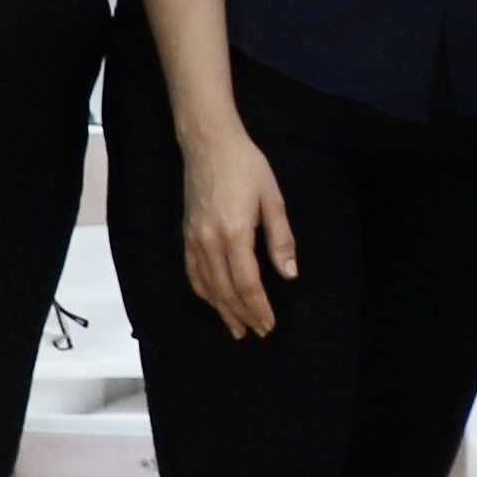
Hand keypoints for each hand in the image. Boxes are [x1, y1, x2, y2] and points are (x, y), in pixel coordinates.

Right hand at [180, 122, 297, 343]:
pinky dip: (203, 292)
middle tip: (258, 333)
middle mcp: (210, 242)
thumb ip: (280, 239)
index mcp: (235, 233)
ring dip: (222, 310)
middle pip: (226, 291)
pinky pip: (193, 272)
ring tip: (236, 329)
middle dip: (243, 315)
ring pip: (207, 286)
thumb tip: (289, 275)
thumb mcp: (273, 199)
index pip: (247, 284)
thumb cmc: (247, 167)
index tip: (270, 324)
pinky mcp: (186, 235)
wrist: (209, 143)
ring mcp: (194, 239)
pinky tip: (213, 302)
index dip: (259, 308)